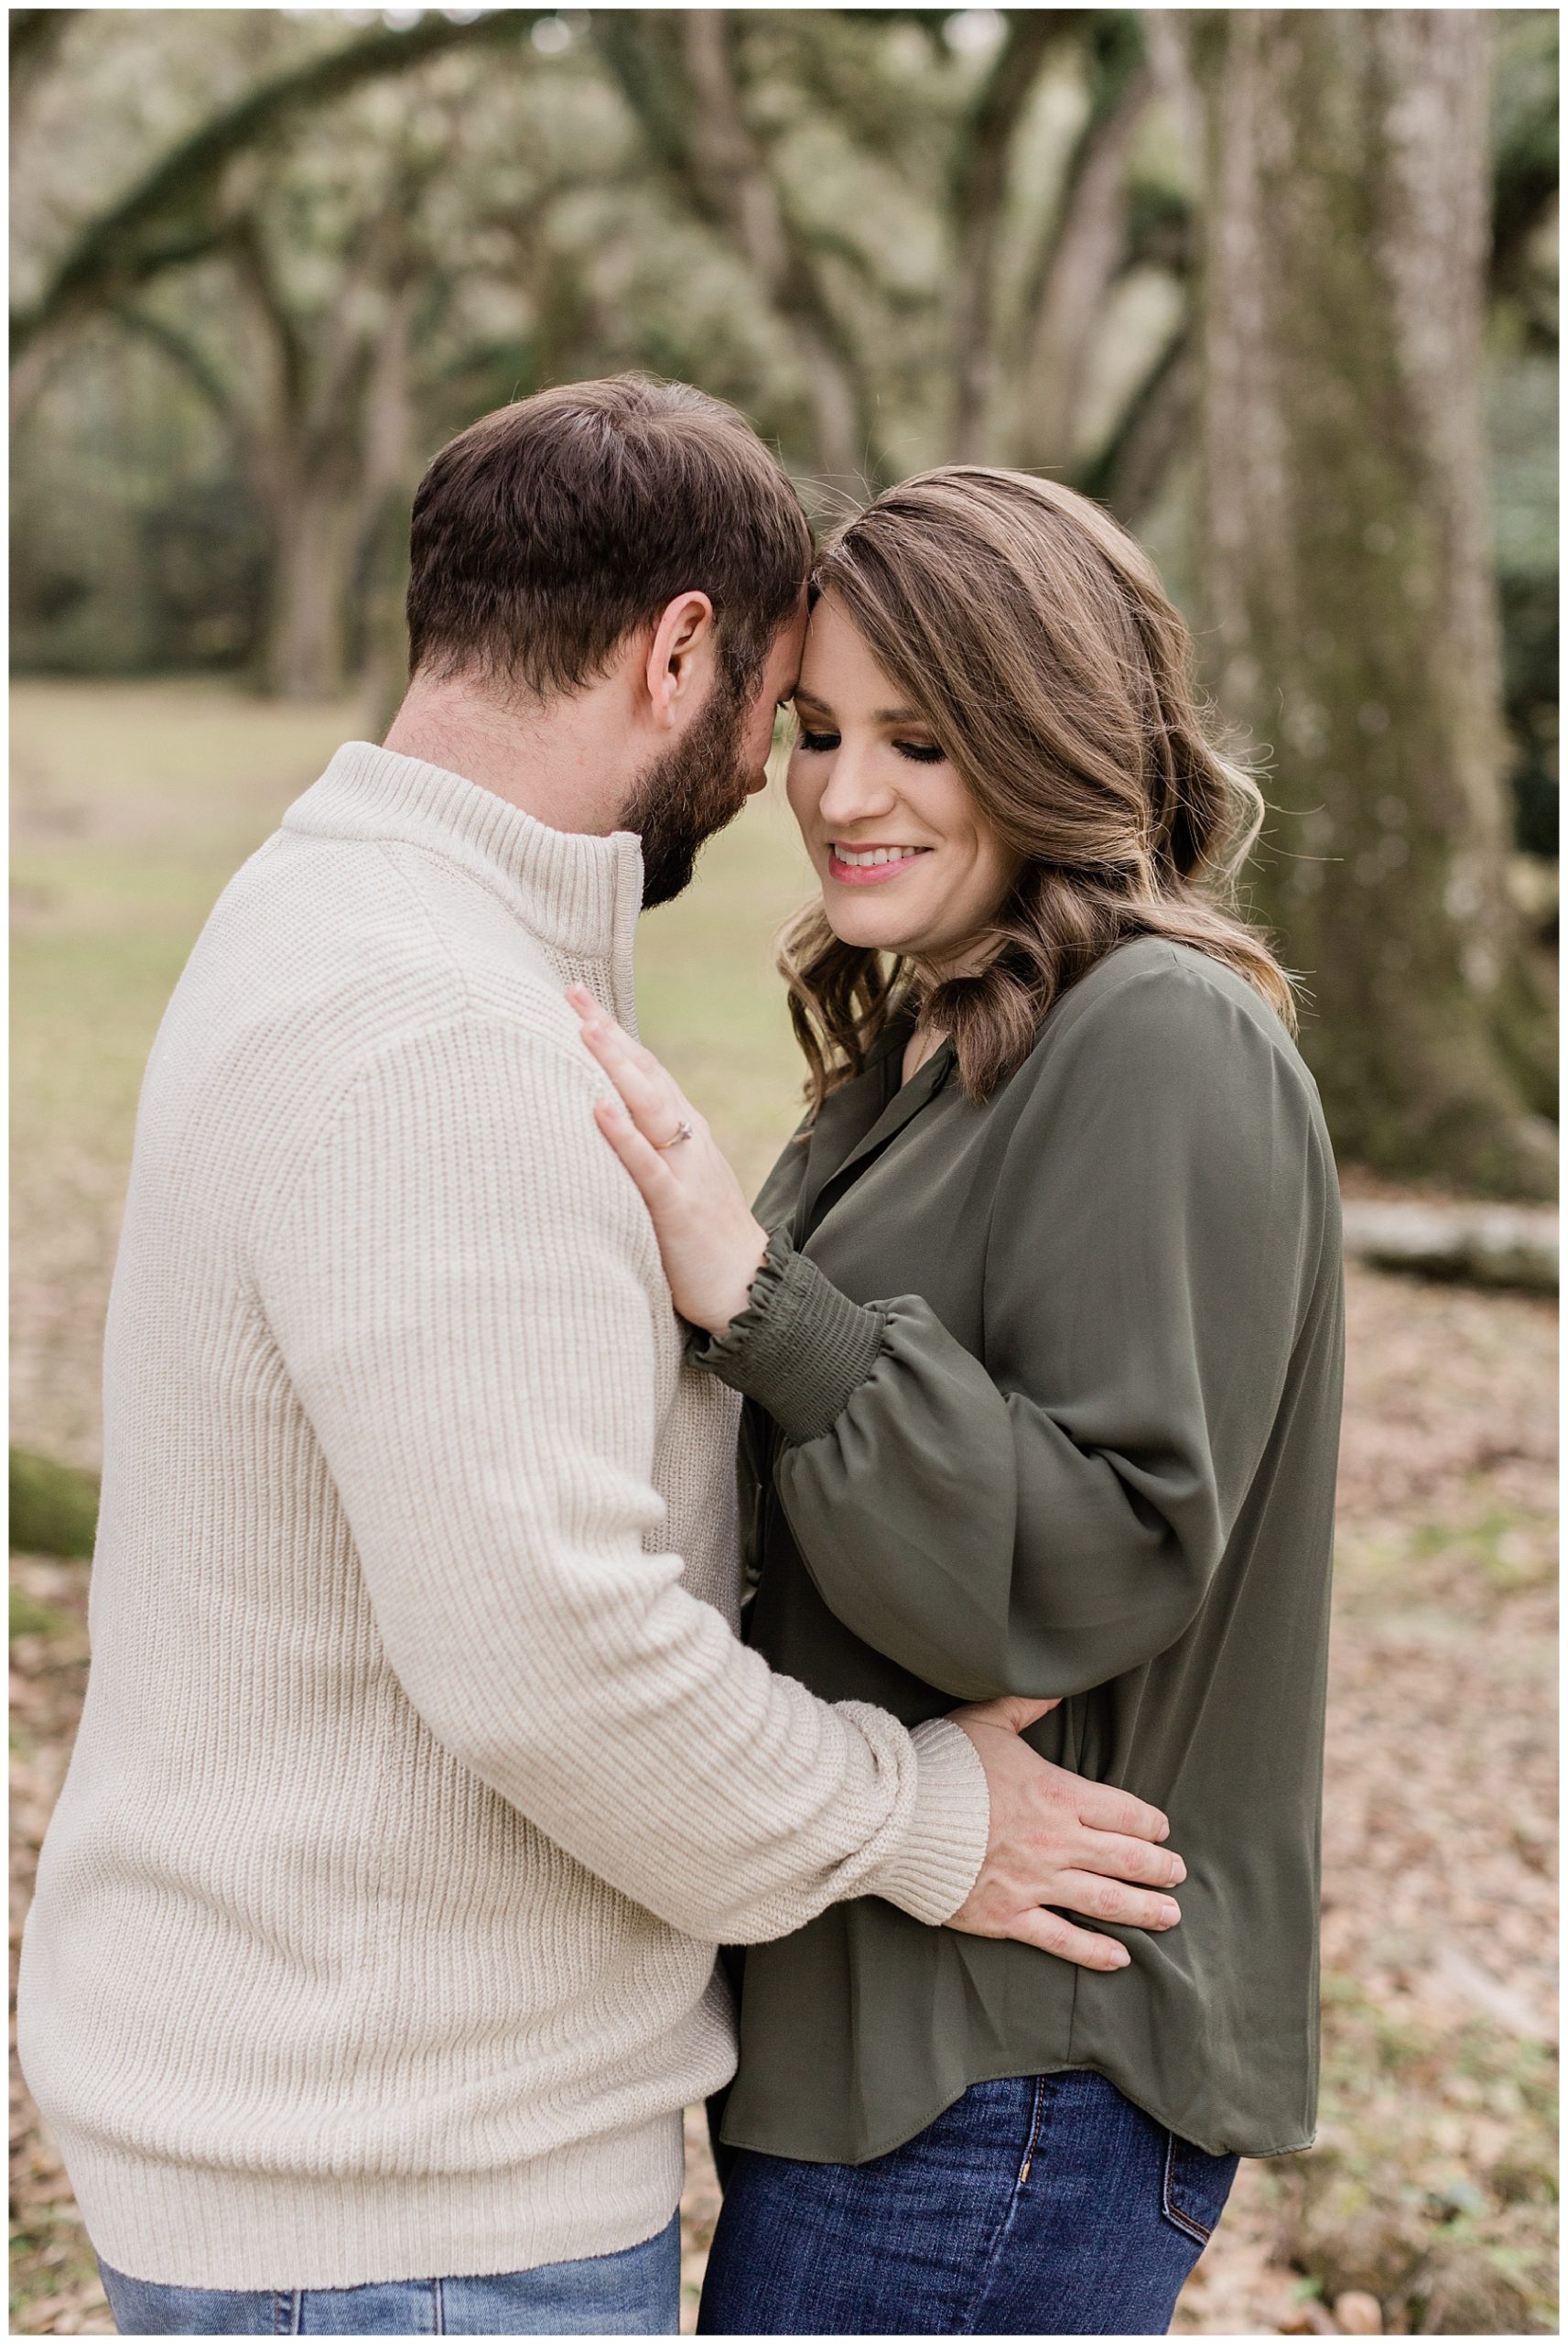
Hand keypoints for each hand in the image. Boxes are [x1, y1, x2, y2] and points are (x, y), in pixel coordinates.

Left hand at [569, 989, 768, 1334]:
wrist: (751, 1288)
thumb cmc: (704, 1239)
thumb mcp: (676, 1183)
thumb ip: (648, 1152)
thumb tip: (602, 1124)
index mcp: (685, 1133)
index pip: (645, 1071)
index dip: (613, 1034)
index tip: (578, 998)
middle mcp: (687, 1140)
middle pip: (645, 1074)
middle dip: (607, 1033)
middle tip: (571, 992)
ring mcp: (684, 1171)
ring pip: (648, 1106)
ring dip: (615, 1065)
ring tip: (584, 1029)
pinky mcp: (677, 1208)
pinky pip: (646, 1166)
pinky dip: (622, 1135)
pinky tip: (599, 1108)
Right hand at [945, 1695, 1183, 1968]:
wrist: (896, 1815)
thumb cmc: (940, 1763)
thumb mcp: (987, 1719)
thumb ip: (1027, 1703)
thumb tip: (1057, 1681)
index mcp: (1056, 1794)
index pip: (1122, 1812)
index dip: (1149, 1823)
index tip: (1161, 1830)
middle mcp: (1054, 1842)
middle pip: (1124, 1859)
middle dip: (1159, 1868)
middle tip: (1178, 1874)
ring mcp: (1033, 1882)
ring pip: (1104, 1902)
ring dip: (1143, 1910)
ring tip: (1168, 1917)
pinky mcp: (1006, 1915)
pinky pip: (1060, 1939)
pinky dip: (1093, 1951)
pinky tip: (1120, 1958)